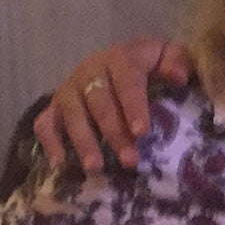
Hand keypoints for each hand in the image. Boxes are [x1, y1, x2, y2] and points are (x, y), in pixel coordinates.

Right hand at [35, 38, 191, 173]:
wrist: (121, 61)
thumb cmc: (150, 65)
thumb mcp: (167, 56)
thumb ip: (176, 61)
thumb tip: (179, 77)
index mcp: (120, 58)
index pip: (127, 81)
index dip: (134, 106)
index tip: (142, 132)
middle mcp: (90, 71)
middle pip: (100, 103)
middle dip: (114, 133)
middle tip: (130, 161)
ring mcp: (69, 89)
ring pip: (72, 114)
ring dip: (84, 142)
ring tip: (96, 168)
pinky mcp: (55, 106)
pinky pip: (45, 123)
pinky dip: (50, 142)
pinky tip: (61, 163)